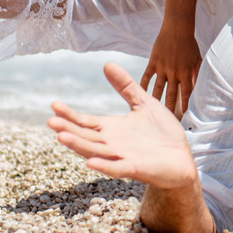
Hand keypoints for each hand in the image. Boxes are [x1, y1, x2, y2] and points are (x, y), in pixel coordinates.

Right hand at [48, 63, 197, 188]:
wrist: (182, 157)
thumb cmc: (162, 133)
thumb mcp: (144, 103)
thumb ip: (126, 86)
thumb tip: (107, 63)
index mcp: (112, 128)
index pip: (86, 121)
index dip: (70, 114)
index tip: (54, 105)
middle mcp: (112, 144)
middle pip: (85, 136)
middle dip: (68, 129)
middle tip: (50, 121)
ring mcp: (122, 157)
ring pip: (96, 152)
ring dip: (79, 146)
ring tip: (62, 137)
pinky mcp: (137, 169)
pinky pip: (118, 168)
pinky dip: (104, 166)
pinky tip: (91, 162)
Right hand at [141, 23, 200, 117]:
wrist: (177, 28)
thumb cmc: (190, 44)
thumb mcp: (197, 59)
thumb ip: (197, 73)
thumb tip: (199, 87)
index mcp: (186, 73)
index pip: (186, 95)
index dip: (185, 107)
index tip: (184, 118)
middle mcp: (174, 73)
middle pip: (171, 95)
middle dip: (170, 109)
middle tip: (168, 121)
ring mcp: (163, 68)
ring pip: (158, 89)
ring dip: (156, 101)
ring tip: (153, 112)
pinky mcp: (153, 62)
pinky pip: (146, 76)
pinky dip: (144, 85)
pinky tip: (141, 94)